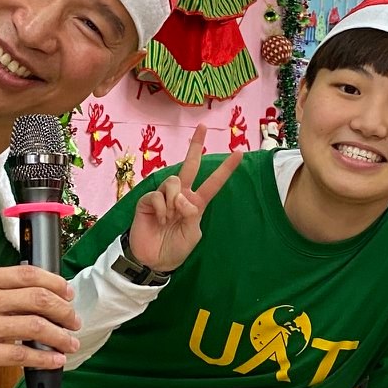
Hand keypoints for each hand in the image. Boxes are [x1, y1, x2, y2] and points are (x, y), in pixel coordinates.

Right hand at [0, 265, 79, 380]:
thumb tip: (33, 298)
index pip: (29, 274)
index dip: (56, 283)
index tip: (68, 294)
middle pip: (38, 298)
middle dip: (64, 311)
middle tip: (74, 321)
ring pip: (35, 327)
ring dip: (60, 336)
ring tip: (71, 343)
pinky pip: (21, 356)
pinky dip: (44, 358)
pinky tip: (55, 360)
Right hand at [127, 126, 242, 271]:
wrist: (154, 261)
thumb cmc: (175, 248)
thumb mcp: (193, 234)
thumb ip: (192, 214)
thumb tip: (182, 197)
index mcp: (196, 203)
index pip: (213, 183)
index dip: (225, 168)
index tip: (239, 152)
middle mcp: (181, 195)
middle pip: (190, 165)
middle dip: (196, 145)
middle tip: (203, 126)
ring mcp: (164, 196)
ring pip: (174, 180)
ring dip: (174, 199)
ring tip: (170, 218)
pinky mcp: (148, 201)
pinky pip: (157, 195)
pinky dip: (162, 208)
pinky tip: (161, 220)